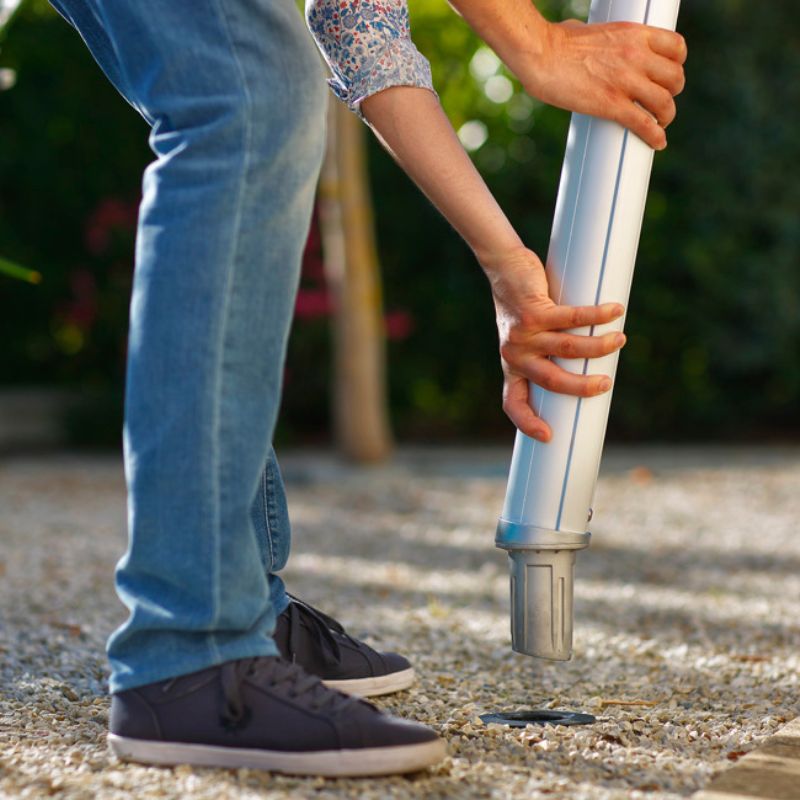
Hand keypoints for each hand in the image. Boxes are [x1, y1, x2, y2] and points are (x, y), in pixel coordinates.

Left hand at [483, 247, 625, 441]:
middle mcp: (515, 354)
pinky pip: (572, 318)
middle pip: (552, 381)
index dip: (527, 423)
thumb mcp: (529, 336)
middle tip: (605, 384)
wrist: (504, 267)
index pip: (512, 403)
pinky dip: (597, 315)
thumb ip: (548, 352)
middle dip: (582, 387)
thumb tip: (591, 366)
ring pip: (567, 348)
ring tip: (619, 340)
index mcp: (513, 366)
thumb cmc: (522, 305)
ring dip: (598, 346)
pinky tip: (614, 312)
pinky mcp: (534, 312)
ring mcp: (523, 334)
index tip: (548, 437)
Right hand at [518, 18, 686, 149]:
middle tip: (660, 102)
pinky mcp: (612, 105)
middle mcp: (637, 55)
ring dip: (666, 116)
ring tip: (660, 123)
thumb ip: (600, 39)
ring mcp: (626, 81)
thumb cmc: (556, 42)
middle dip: (672, 92)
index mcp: (634, 34)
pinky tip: (657, 142)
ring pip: (665, 103)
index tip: (668, 76)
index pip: (676, 48)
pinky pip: (644, 123)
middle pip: (675, 78)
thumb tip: (587, 41)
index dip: (677, 65)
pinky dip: (655, 136)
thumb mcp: (590, 30)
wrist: (542, 55)